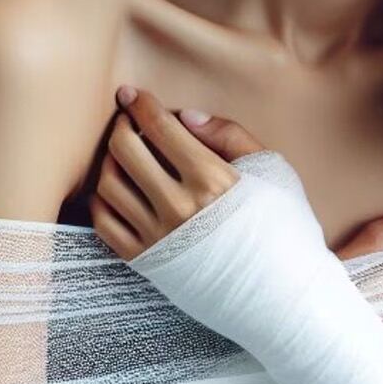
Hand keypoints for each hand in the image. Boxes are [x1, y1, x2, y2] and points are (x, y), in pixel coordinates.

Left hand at [91, 84, 265, 260]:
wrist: (278, 289)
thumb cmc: (280, 225)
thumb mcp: (271, 170)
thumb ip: (229, 136)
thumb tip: (185, 116)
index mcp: (212, 180)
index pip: (161, 129)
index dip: (140, 105)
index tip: (130, 94)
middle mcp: (179, 208)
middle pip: (125, 151)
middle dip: (121, 127)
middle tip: (128, 122)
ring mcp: (158, 237)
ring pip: (108, 185)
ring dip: (110, 161)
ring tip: (124, 155)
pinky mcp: (144, 262)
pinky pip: (104, 224)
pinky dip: (102, 200)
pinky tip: (117, 189)